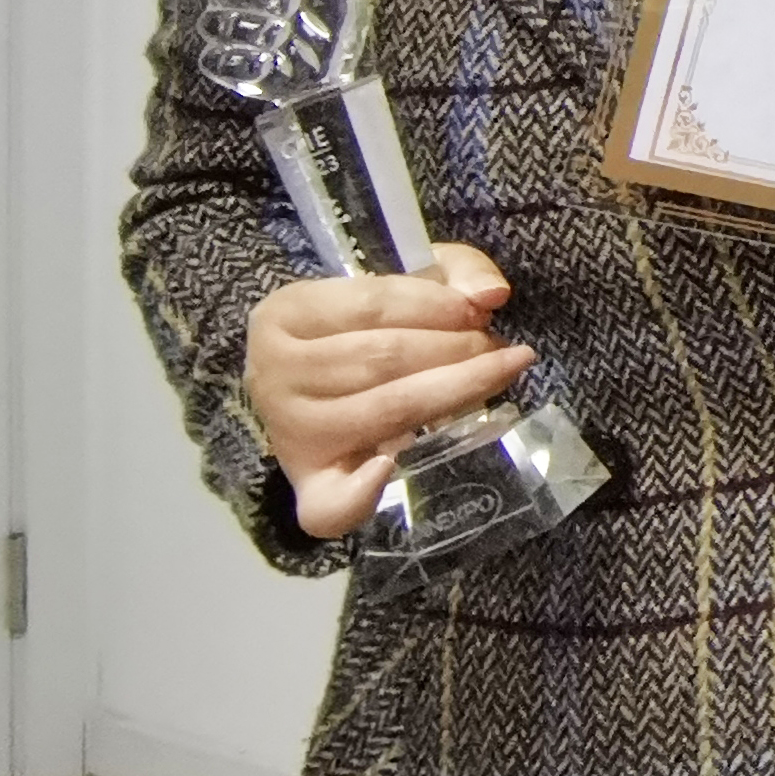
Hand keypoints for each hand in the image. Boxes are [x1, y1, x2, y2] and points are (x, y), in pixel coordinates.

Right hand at [242, 242, 534, 538]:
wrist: (313, 385)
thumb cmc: (365, 328)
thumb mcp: (404, 282)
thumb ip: (453, 271)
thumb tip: (493, 293)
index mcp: (285, 313)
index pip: (372, 304)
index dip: (438, 306)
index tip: (483, 311)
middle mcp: (274, 374)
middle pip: (382, 358)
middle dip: (456, 350)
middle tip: (500, 348)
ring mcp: (289, 433)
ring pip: (385, 411)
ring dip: (454, 392)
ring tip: (497, 374)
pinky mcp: (306, 484)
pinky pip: (327, 504)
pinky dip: (362, 493)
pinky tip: (394, 464)